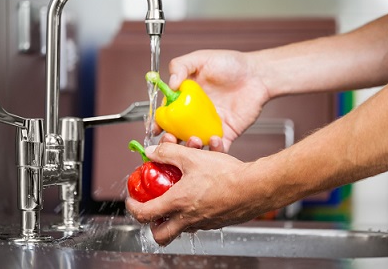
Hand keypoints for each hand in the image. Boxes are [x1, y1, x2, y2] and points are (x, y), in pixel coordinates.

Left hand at [125, 142, 273, 245]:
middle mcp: (188, 219)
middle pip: (161, 235)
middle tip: (152, 212)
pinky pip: (199, 222)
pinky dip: (194, 212)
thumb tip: (153, 151)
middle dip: (152, 226)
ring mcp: (203, 223)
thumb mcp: (192, 158)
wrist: (255, 187)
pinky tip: (200, 195)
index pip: (145, 214)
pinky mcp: (217, 223)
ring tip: (177, 199)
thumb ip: (169, 154)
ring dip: (174, 217)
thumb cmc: (227, 176)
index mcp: (178, 203)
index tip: (132, 200)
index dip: (133, 207)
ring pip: (180, 229)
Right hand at [165, 49, 269, 151]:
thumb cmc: (231, 64)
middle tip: (170, 139)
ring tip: (193, 140)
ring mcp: (210, 126)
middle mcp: (195, 115)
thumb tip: (169, 83)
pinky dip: (214, 149)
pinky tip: (215, 139)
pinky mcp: (226, 133)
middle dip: (169, 141)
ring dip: (190, 147)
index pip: (167, 114)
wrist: (258, 74)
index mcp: (186, 99)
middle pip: (176, 133)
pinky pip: (217, 148)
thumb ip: (181, 66)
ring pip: (194, 145)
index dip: (158, 122)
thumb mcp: (201, 58)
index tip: (155, 128)